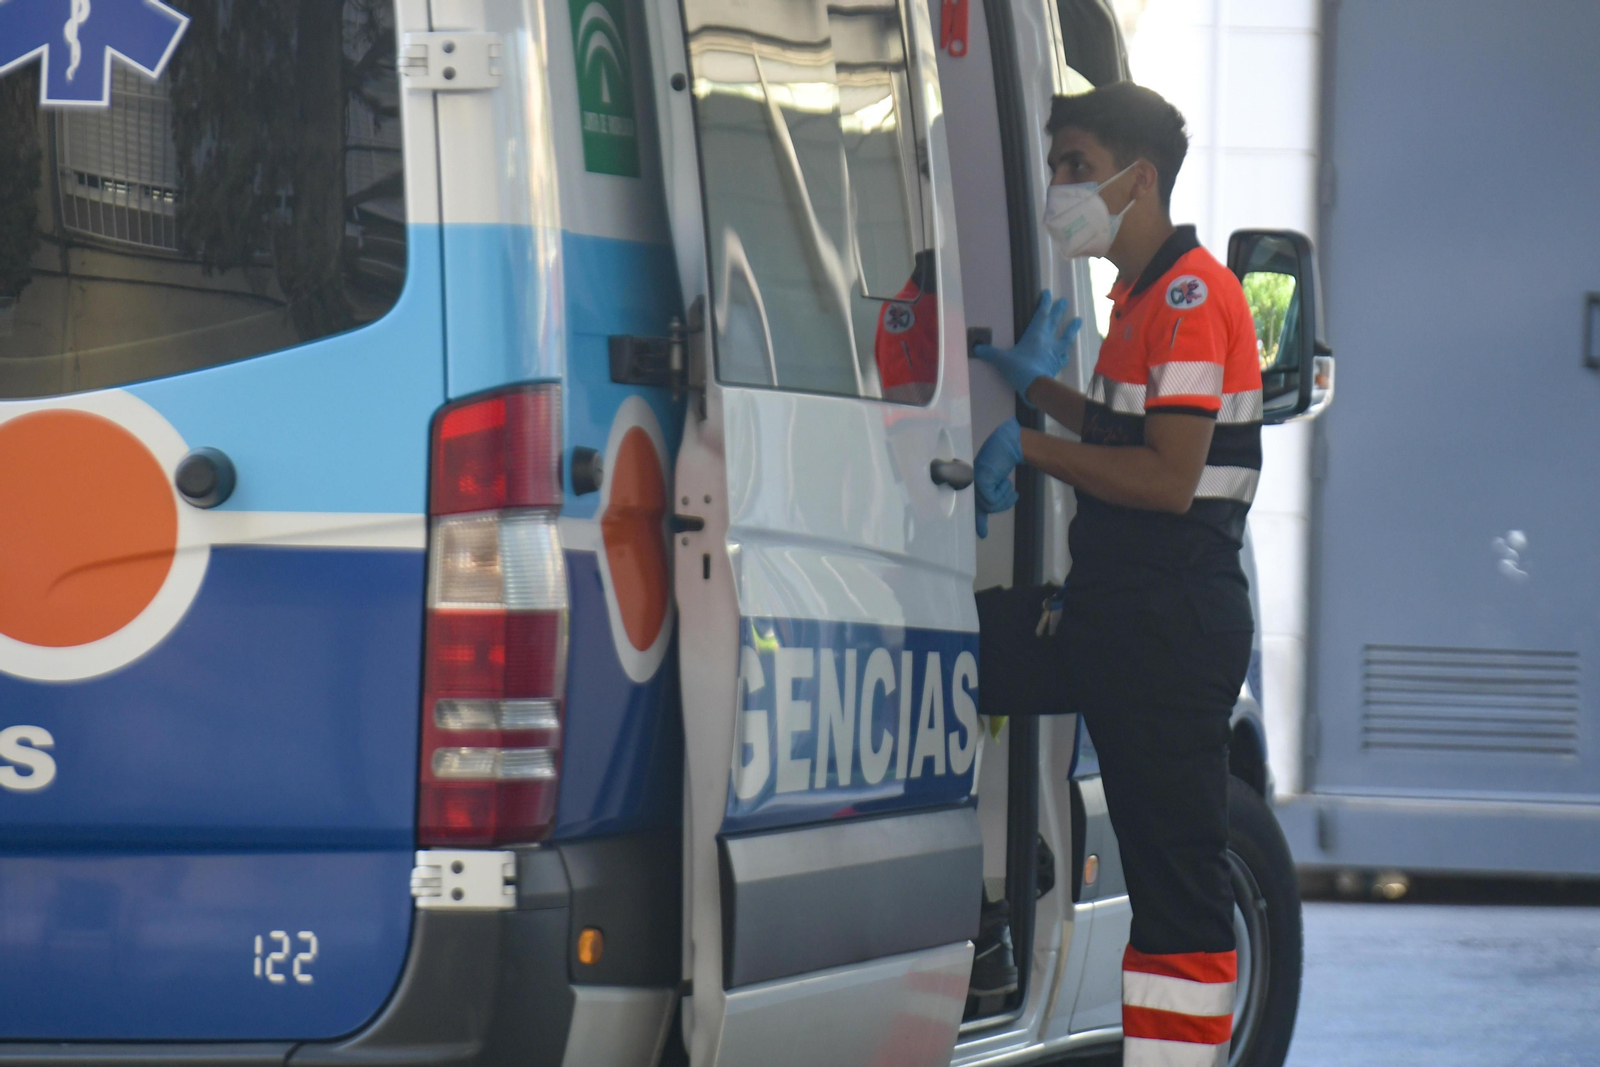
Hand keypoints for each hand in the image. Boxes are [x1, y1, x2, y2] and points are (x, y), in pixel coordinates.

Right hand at [972, 290, 1081, 407]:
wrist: (1035, 387)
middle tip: (1065, 301)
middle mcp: (1047, 341)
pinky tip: (1067, 353)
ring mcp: (1054, 353)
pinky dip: (1065, 353)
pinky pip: (1063, 357)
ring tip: (1078, 320)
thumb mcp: (1001, 360)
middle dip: (1059, 310)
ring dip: (1072, 328)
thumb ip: (990, 353)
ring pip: (1066, 337)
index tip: (1048, 293)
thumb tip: (976, 348)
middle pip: (1055, 322)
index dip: (1045, 302)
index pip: (1041, 314)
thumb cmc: (1019, 369)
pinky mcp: (1057, 365)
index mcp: (1035, 335)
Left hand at [974, 417, 1022, 537]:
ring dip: (1004, 497)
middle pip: (984, 508)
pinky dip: (1003, 492)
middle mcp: (965, 483)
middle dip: (1001, 502)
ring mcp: (971, 482)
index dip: (977, 520)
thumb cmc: (1000, 460)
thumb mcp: (993, 480)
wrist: (1008, 445)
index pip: (969, 504)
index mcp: (966, 482)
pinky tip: (1004, 480)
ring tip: (1007, 483)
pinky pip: (992, 500)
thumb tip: (993, 509)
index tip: (982, 534)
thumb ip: (990, 495)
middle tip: (1012, 494)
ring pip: (990, 506)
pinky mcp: (979, 482)